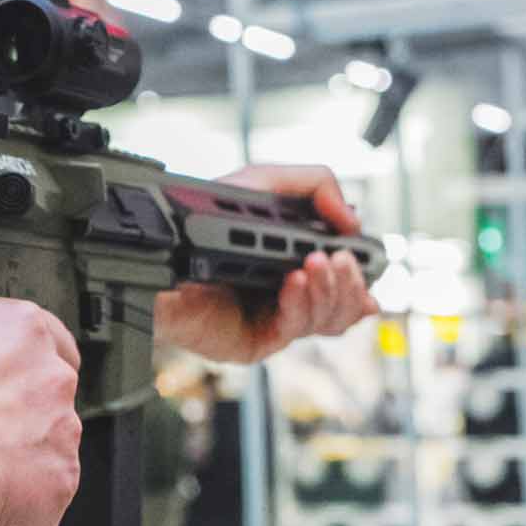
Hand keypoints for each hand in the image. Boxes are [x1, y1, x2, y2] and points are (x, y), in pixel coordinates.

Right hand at [0, 296, 82, 525]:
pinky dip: (14, 502)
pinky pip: (40, 494)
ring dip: (13, 457)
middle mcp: (51, 375)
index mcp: (17, 325)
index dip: (9, 361)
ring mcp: (62, 433)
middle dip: (13, 411)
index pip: (40, 335)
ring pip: (44, 446)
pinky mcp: (60, 486)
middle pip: (45, 392)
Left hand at [155, 165, 378, 364]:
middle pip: (345, 305)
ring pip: (328, 321)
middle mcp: (288, 295)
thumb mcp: (265, 183)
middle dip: (350, 282)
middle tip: (339, 259)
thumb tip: (353, 220)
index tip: (364, 257)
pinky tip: (293, 282)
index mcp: (295, 262)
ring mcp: (273, 320)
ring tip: (315, 265)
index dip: (361, 275)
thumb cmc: (204, 218)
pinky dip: (300, 304)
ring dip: (331, 292)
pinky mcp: (256, 342)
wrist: (162, 248)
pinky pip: (295, 330)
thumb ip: (316, 185)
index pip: (344, 278)